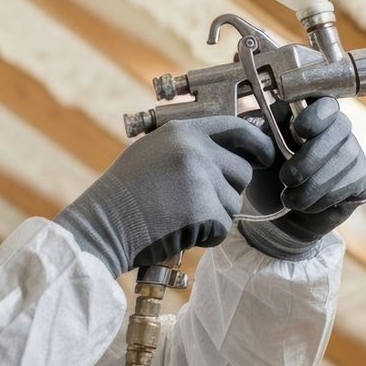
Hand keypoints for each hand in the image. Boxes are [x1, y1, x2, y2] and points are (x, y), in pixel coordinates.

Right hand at [54, 116, 275, 273]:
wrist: (100, 226)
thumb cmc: (124, 195)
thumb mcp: (153, 152)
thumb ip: (189, 147)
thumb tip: (231, 152)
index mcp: (182, 130)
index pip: (237, 128)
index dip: (258, 144)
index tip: (265, 157)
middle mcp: (194, 148)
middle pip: (242, 172)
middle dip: (227, 192)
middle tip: (194, 204)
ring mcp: (199, 177)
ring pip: (233, 204)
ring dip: (214, 217)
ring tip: (177, 217)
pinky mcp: (202, 208)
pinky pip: (223, 227)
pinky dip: (206, 237)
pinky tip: (178, 232)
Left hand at [241, 98, 365, 258]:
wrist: (279, 215)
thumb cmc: (267, 176)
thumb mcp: (258, 151)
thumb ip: (261, 133)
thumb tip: (266, 125)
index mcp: (310, 113)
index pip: (325, 101)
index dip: (315, 114)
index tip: (298, 129)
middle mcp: (338, 127)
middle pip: (339, 128)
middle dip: (310, 158)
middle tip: (286, 178)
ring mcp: (354, 152)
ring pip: (342, 161)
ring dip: (311, 186)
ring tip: (289, 199)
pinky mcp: (362, 179)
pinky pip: (346, 185)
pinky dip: (322, 200)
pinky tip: (308, 204)